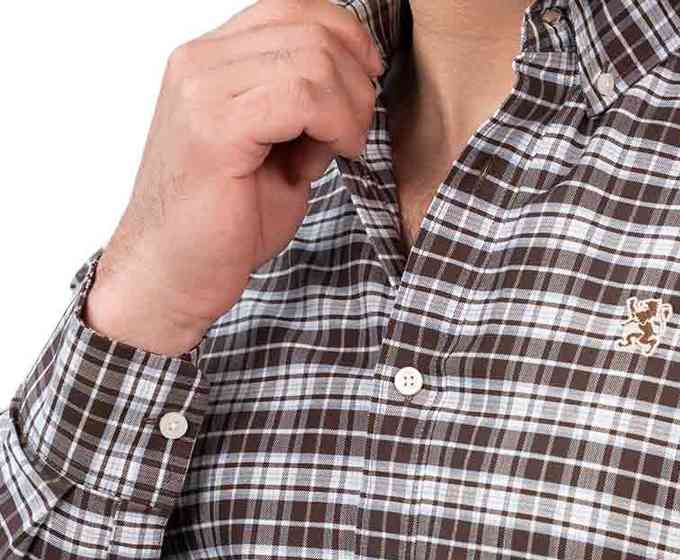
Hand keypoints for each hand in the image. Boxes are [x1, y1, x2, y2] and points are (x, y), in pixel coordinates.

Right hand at [85, 0, 383, 355]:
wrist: (173, 275)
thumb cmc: (225, 224)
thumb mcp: (276, 153)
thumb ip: (304, 111)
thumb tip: (355, 86)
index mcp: (213, 60)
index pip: (293, 9)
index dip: (347, 37)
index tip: (368, 82)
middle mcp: (200, 61)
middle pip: (311, 29)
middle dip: (355, 84)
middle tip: (351, 137)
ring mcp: (203, 88)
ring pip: (312, 58)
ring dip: (347, 110)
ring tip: (334, 153)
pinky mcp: (214, 126)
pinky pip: (301, 96)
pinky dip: (332, 125)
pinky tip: (324, 161)